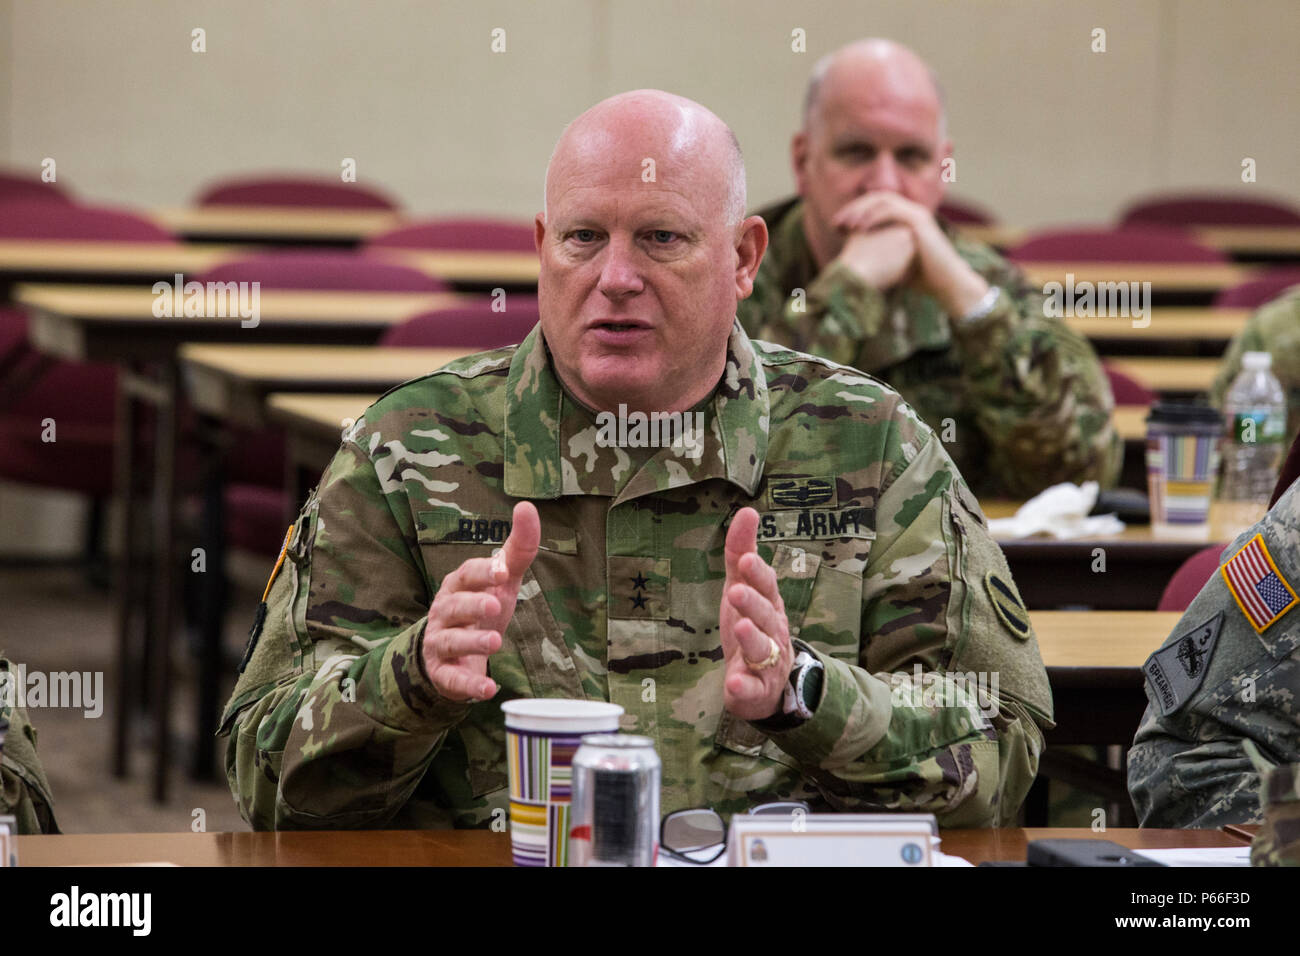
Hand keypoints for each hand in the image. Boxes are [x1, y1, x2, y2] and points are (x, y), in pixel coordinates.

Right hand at [421, 501, 539, 701]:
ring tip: (496, 642)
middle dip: (473, 605)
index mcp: (459, 585)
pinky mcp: (443, 672)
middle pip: (454, 606)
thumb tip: (527, 506)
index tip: (502, 573)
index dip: (482, 572)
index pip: (466, 574)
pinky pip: (451, 678)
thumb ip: (518, 549)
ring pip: (451, 641)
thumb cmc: (480, 607)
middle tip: (496, 606)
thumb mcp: (502, 580)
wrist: (452, 653)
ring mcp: (441, 642)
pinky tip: (488, 689)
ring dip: (473, 641)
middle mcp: (445, 611)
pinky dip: (468, 684)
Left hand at [719, 508, 794, 720]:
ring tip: (740, 628)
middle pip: (765, 615)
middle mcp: (772, 631)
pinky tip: (735, 683)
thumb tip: (747, 510)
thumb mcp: (742, 587)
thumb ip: (740, 551)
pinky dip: (744, 687)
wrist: (768, 684)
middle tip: (736, 591)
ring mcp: (767, 662)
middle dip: (752, 603)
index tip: (745, 560)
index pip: (765, 585)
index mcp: (768, 604)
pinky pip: (752, 690)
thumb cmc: (752, 625)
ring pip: (763, 649)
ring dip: (752, 639)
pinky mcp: (756, 689)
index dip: (756, 574)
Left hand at [832, 193, 989, 315]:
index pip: (874, 206)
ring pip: (881, 201)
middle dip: (853, 209)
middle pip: (876, 199)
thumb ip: (878, 255)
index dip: (854, 214)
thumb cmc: (921, 278)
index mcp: (905, 219)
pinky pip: (891, 210)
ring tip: (844, 225)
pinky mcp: (919, 220)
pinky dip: (873, 216)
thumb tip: (854, 261)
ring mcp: (916, 214)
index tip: (836, 228)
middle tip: (835, 224)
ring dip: (860, 211)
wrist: (947, 285)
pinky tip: (858, 228)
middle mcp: (911, 212)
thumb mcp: (894, 262)